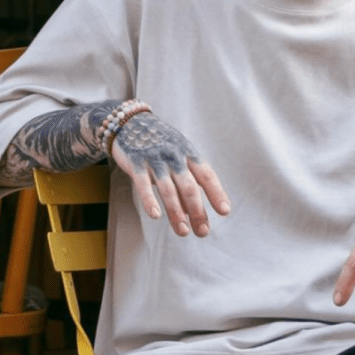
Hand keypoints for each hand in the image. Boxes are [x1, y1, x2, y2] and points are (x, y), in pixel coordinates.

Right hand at [111, 113, 230, 236]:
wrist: (130, 123)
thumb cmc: (160, 144)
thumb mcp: (177, 156)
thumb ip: (184, 181)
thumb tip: (192, 212)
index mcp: (189, 154)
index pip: (207, 176)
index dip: (216, 193)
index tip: (224, 211)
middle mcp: (175, 156)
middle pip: (190, 186)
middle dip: (198, 210)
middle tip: (202, 232)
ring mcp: (156, 159)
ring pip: (169, 189)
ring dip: (176, 212)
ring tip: (183, 232)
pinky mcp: (136, 163)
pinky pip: (143, 184)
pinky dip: (150, 200)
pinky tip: (156, 216)